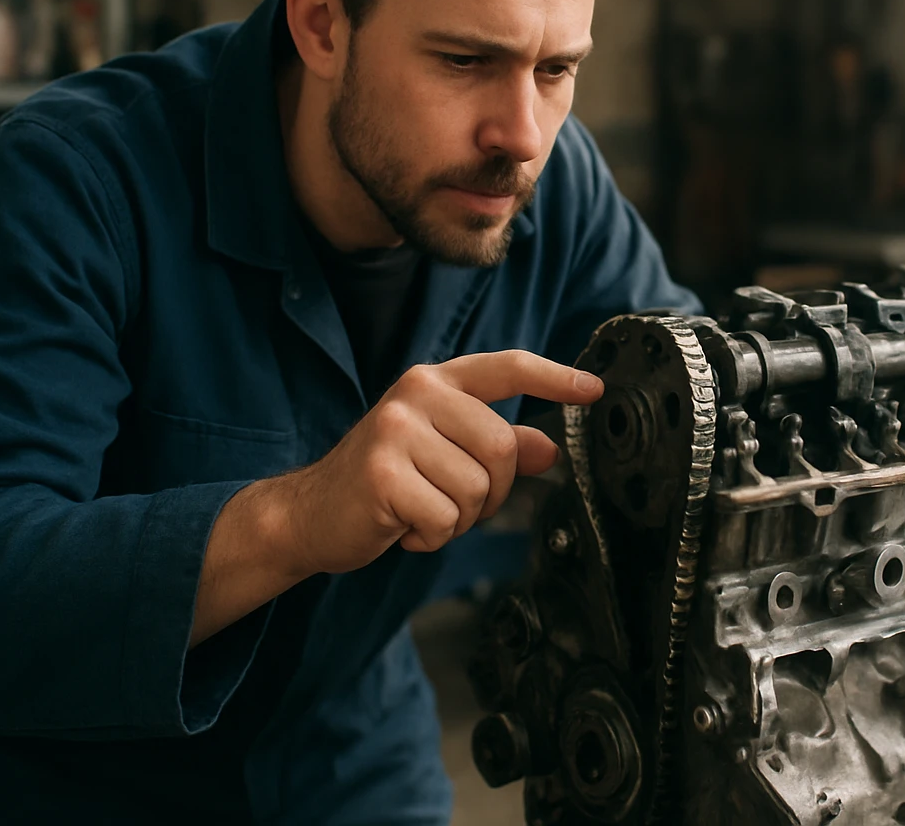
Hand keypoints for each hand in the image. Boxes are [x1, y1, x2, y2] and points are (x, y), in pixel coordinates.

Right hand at [272, 350, 602, 574]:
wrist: (310, 514)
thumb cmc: (383, 481)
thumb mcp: (443, 454)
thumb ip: (498, 446)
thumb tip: (551, 447)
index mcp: (435, 382)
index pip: (506, 368)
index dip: (554, 377)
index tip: (594, 389)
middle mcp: (416, 395)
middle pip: (502, 447)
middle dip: (490, 491)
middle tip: (452, 501)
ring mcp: (396, 430)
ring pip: (476, 488)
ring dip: (458, 518)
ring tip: (420, 509)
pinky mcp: (383, 471)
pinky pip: (446, 518)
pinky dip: (432, 536)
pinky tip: (403, 525)